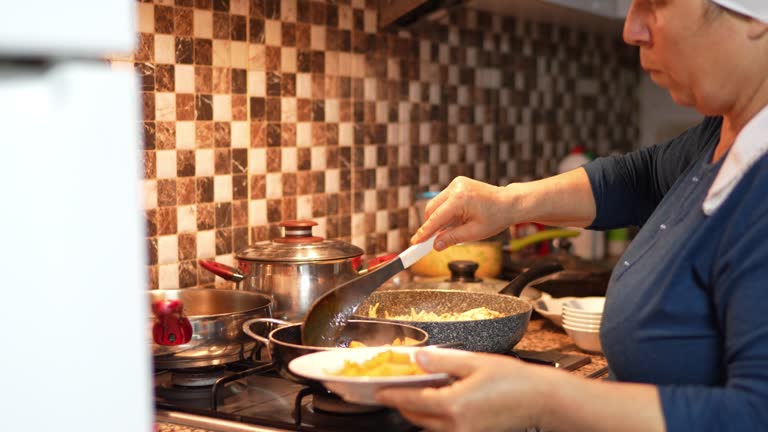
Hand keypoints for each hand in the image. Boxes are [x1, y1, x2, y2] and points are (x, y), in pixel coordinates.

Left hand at [375, 348, 553, 431]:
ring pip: (430, 427)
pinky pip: (446, 430)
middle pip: (417, 419)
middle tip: (397, 390)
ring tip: (421, 393)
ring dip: (420, 413)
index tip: (379, 392)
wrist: (542, 401)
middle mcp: (457, 427)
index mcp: (454, 405)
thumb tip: (417, 358)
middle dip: (404, 405)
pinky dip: (438, 418)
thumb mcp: (475, 362)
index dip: (392, 396)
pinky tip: (443, 402)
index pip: (411, 402)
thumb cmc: (515, 380)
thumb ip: (442, 360)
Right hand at [412, 177, 516, 249]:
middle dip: (431, 226)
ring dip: (438, 218)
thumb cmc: (496, 217)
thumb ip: (452, 238)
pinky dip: (445, 211)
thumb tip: (435, 246)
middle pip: (431, 210)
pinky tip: (457, 219)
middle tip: (431, 242)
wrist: (509, 202)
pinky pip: (443, 200)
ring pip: (436, 204)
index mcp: (460, 199)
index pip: (435, 218)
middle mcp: (455, 187)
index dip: (424, 232)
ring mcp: (456, 183)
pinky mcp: (458, 183)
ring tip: (452, 229)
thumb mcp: (474, 233)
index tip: (414, 242)